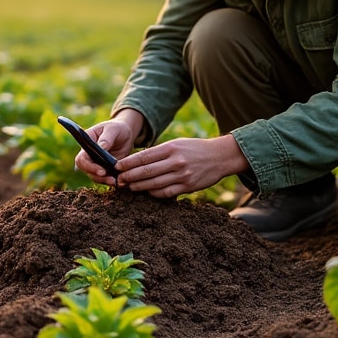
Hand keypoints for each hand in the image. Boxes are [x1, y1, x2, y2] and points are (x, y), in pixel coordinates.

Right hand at [74, 110, 142, 183]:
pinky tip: (119, 181)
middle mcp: (88, 155)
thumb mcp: (113, 129)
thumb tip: (101, 147)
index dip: (89, 166)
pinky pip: (104, 178)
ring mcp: (96, 163)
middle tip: (111, 179)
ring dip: (104, 180)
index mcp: (87, 143)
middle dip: (97, 176)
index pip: (81, 159)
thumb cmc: (117, 128)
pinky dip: (110, 180)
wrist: (125, 133)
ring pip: (94, 176)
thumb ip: (107, 138)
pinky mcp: (104, 168)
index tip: (102, 171)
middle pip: (86, 170)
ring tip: (116, 181)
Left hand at [114, 135, 248, 197]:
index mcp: (171, 148)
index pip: (144, 156)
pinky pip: (166, 192)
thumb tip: (137, 161)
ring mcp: (182, 175)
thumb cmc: (195, 149)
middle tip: (119, 179)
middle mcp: (176, 161)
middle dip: (130, 176)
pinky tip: (147, 192)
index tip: (117, 166)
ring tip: (129, 186)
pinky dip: (154, 193)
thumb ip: (159, 152)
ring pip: (154, 183)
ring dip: (139, 186)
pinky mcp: (188, 187)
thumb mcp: (177, 144)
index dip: (128, 163)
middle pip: (146, 171)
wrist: (220, 156)